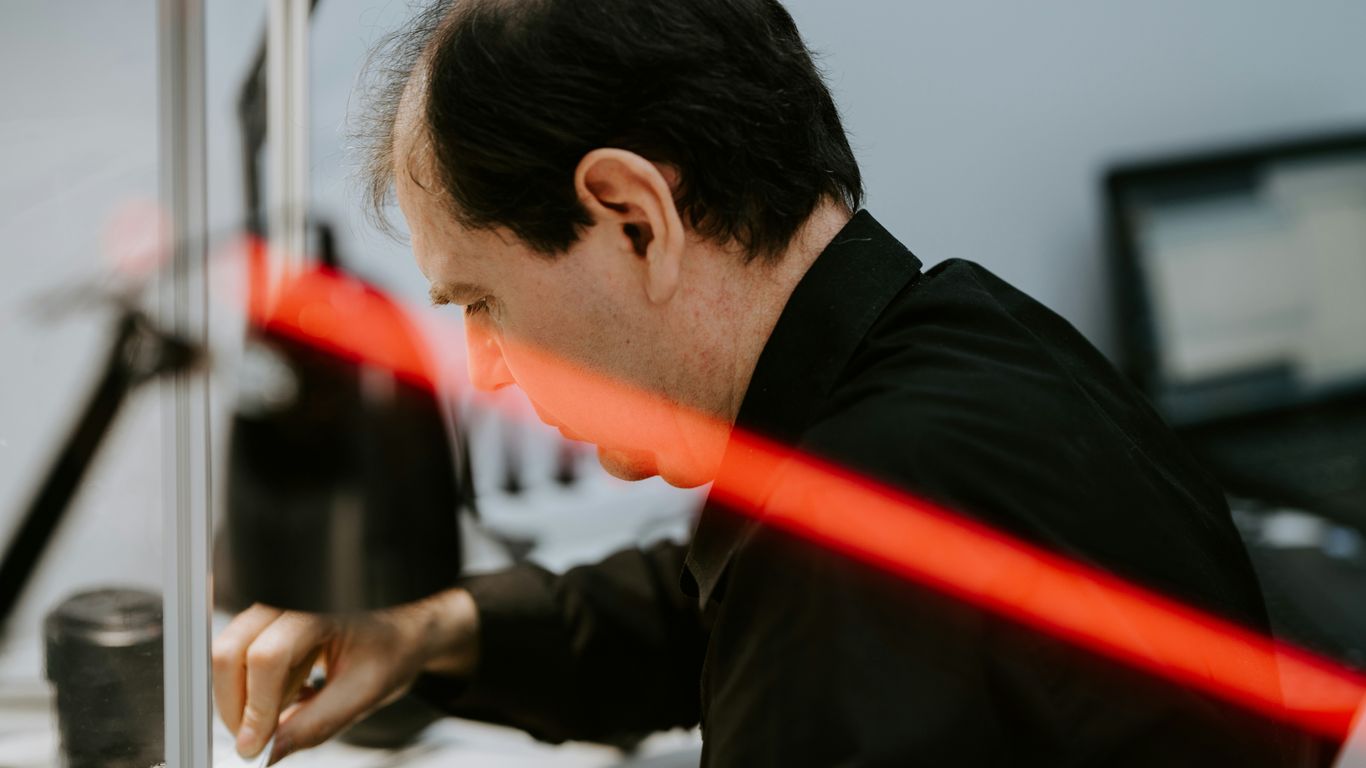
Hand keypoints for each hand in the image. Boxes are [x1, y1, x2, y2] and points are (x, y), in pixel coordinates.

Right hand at [211, 588, 478, 763]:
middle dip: (237, 705)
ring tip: (294, 707)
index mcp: (322, 609)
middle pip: (232, 652)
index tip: (255, 746)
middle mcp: (291, 600)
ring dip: (248, 697)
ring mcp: (275, 608)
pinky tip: (292, 693)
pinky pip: (241, 658)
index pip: (268, 656)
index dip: (255, 707)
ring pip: (231, 656)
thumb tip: (270, 751)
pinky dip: (255, 687)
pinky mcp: (267, 623)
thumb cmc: (394, 648)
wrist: (405, 631)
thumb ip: (317, 724)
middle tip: (256, 742)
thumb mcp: (365, 693)